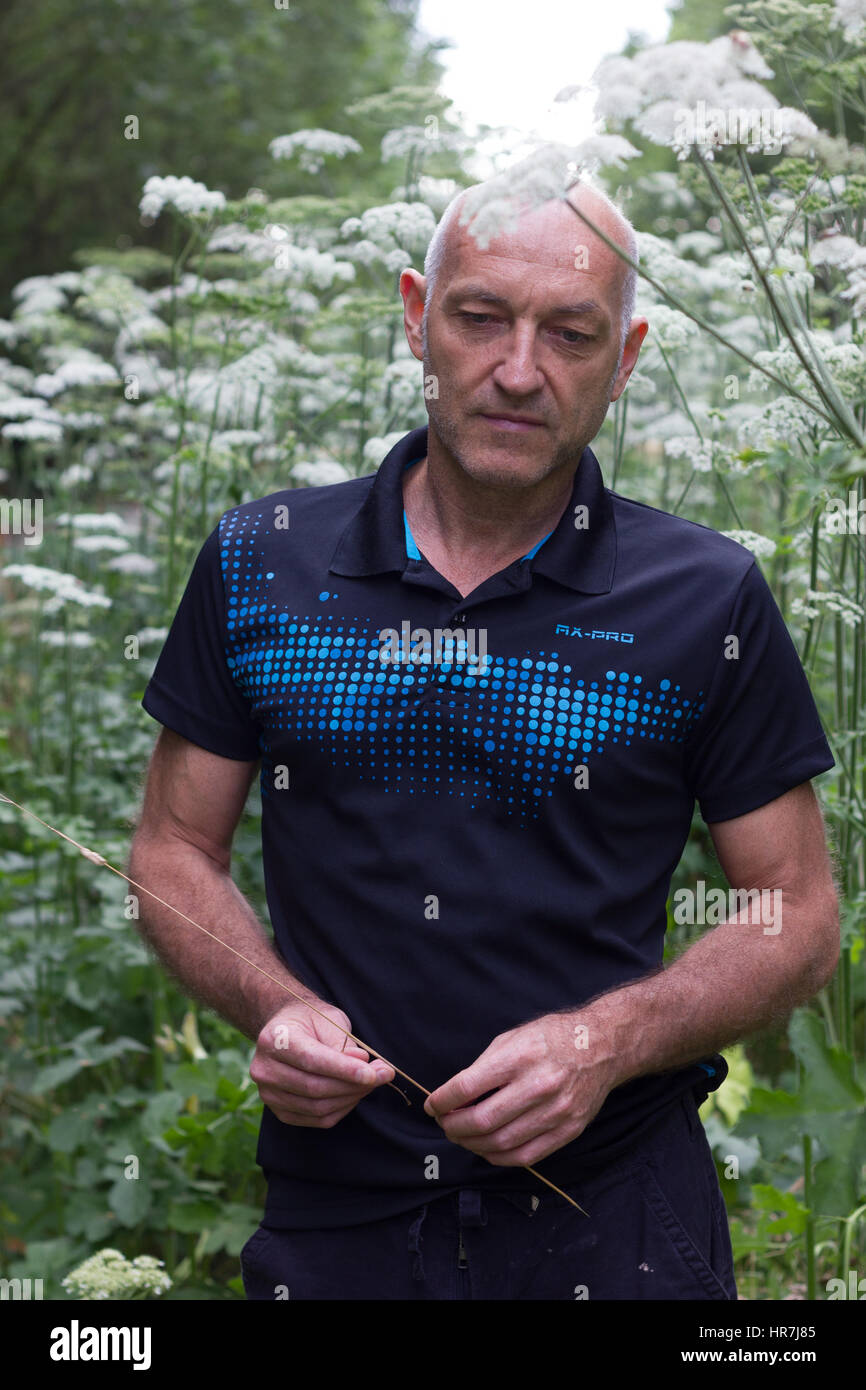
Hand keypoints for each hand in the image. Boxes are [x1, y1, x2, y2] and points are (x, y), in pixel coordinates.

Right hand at [250, 999, 394, 1127]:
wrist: (286, 1031)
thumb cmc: (311, 1021)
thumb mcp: (329, 1019)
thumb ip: (343, 1043)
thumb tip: (363, 1064)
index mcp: (275, 1039)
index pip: (312, 1060)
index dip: (344, 1070)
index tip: (373, 1073)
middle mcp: (264, 1068)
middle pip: (315, 1087)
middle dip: (353, 1085)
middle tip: (383, 1074)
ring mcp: (268, 1093)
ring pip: (317, 1107)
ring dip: (351, 1097)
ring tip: (371, 1082)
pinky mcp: (279, 1111)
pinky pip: (316, 1119)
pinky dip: (341, 1109)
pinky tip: (353, 1093)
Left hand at [423, 1011, 615, 1165]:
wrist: (601, 1047)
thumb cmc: (551, 1038)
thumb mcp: (512, 1038)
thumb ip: (483, 1067)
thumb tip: (453, 1097)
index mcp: (520, 1057)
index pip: (468, 1086)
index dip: (442, 1100)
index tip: (432, 1105)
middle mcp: (539, 1085)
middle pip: (482, 1120)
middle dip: (453, 1127)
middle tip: (444, 1124)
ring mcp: (556, 1112)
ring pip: (501, 1143)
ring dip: (472, 1145)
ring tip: (462, 1136)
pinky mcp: (568, 1130)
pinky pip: (525, 1156)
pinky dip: (499, 1157)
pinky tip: (487, 1148)